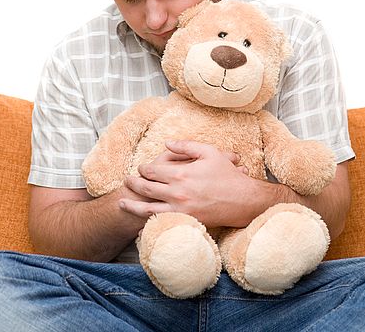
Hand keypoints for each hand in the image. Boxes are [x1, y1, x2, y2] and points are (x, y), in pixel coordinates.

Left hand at [121, 140, 252, 227]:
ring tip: (122, 202)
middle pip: (146, 188)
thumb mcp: (209, 152)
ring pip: (147, 209)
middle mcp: (177, 193)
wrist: (242, 200)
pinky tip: (139, 220)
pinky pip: (160, 222)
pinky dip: (146, 222)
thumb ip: (186, 146)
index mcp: (181, 174)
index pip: (153, 170)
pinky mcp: (184, 221)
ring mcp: (179, 209)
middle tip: (126, 181)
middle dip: (133, 184)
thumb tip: (166, 143)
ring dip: (132, 205)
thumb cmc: (227, 174)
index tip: (141, 167)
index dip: (144, 168)